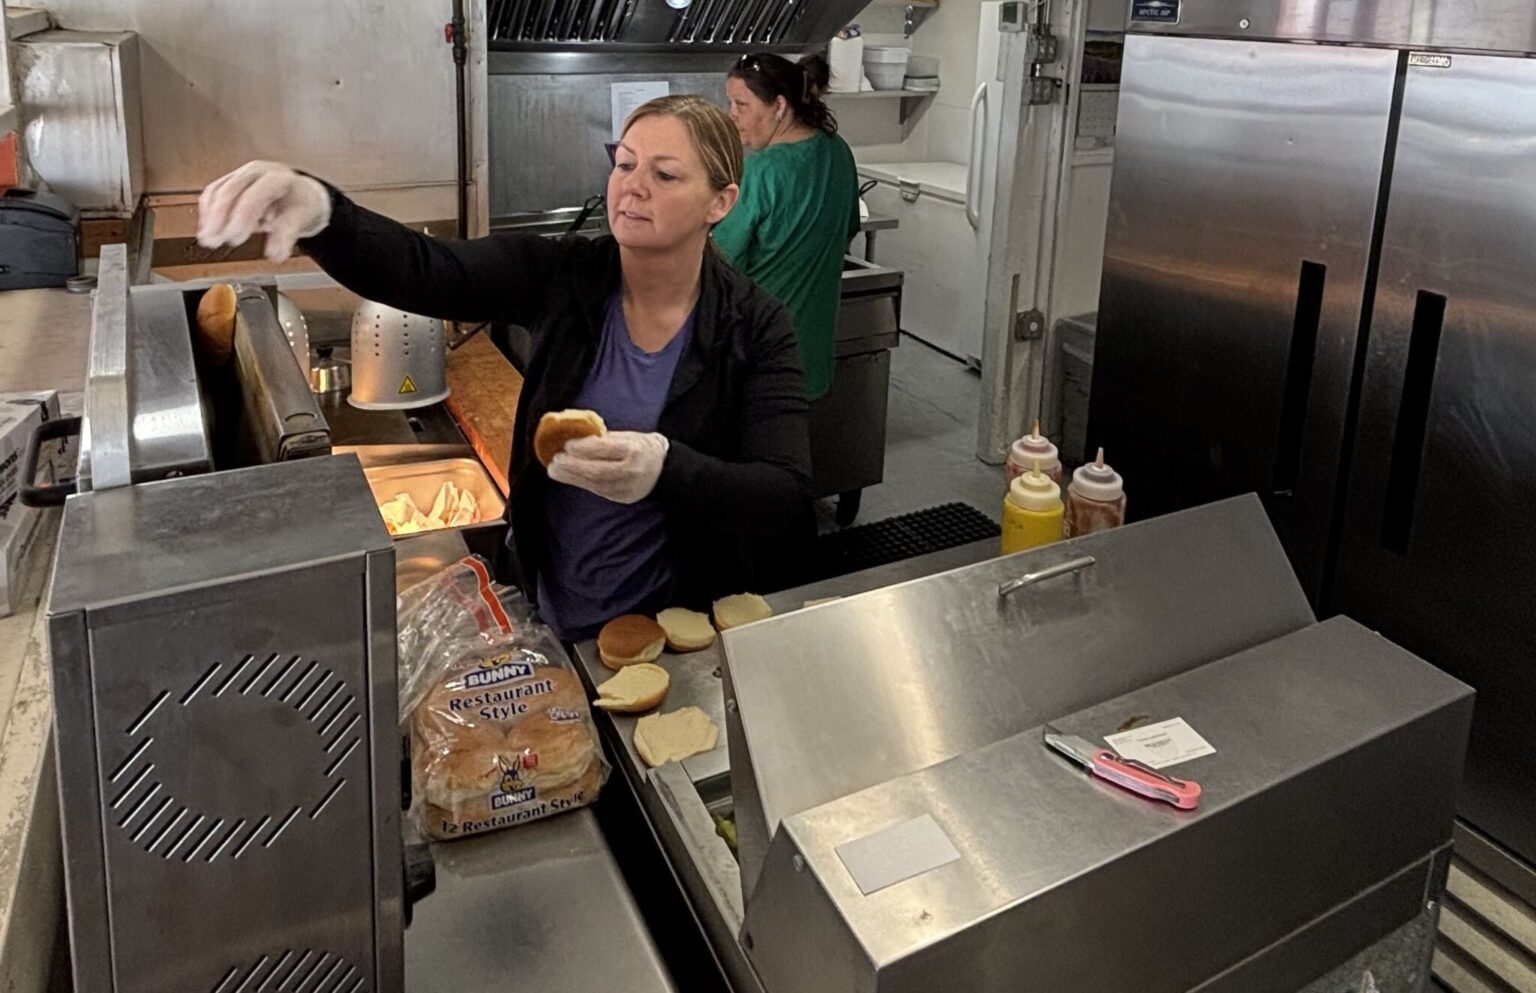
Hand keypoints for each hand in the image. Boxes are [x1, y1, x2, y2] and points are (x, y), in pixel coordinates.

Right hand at [196, 161, 331, 261]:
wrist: (302, 194)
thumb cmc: (302, 205)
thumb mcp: (302, 219)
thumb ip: (288, 236)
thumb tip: (275, 255)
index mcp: (277, 178)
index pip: (253, 195)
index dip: (241, 218)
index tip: (235, 240)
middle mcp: (257, 171)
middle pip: (230, 190)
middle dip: (219, 218)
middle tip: (213, 241)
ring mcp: (242, 174)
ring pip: (218, 190)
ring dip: (209, 217)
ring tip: (207, 239)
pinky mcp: (231, 180)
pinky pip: (214, 192)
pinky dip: (208, 212)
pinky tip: (207, 229)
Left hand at [547, 432, 668, 504]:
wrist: (664, 470)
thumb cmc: (642, 447)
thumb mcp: (629, 436)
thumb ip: (605, 438)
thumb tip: (577, 437)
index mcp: (635, 450)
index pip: (606, 449)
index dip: (584, 448)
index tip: (567, 444)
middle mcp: (632, 470)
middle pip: (598, 470)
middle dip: (573, 466)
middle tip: (555, 460)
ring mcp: (627, 487)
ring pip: (595, 484)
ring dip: (572, 477)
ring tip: (554, 471)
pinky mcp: (622, 498)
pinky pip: (598, 491)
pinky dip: (581, 483)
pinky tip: (569, 477)